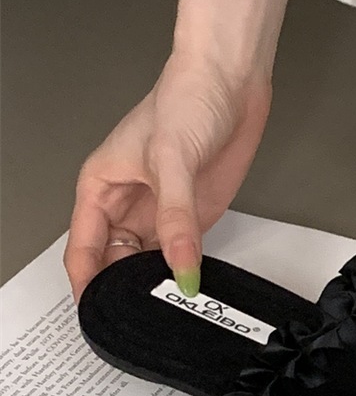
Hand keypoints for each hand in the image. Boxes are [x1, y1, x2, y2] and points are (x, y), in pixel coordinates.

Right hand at [64, 53, 272, 300]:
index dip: (87, 284)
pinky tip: (190, 282)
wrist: (231, 81)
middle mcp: (127, 203)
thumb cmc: (186, 99)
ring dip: (155, 282)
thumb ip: (176, 219)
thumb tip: (179, 266)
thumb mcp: (172, 160)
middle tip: (144, 311)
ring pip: (146, 262)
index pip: (84, 249)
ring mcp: (161, 211)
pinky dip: (183, 271)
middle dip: (124, 288)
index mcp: (100, 187)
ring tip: (168, 301)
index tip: (97, 314)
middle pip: (114, 262)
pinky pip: (181, 253)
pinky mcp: (192, 215)